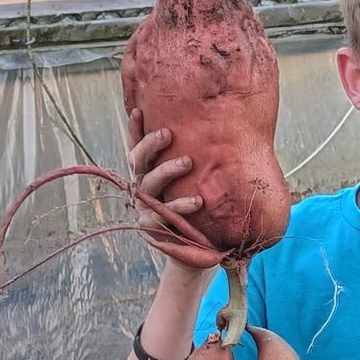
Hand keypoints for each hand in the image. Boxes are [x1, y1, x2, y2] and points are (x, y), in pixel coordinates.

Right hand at [126, 108, 216, 270]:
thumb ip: (199, 159)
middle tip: (168, 133)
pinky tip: (197, 201)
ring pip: (149, 184)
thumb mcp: (198, 180)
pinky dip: (180, 206)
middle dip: (150, 145)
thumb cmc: (203, 208)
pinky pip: (164, 214)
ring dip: (167, 170)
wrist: (201, 249)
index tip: (138, 110)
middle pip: (138, 161)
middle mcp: (143, 187)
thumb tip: (224, 127)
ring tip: (188, 162)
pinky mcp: (153, 228)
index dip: (134, 130)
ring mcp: (145, 208)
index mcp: (149, 173)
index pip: (137, 147)